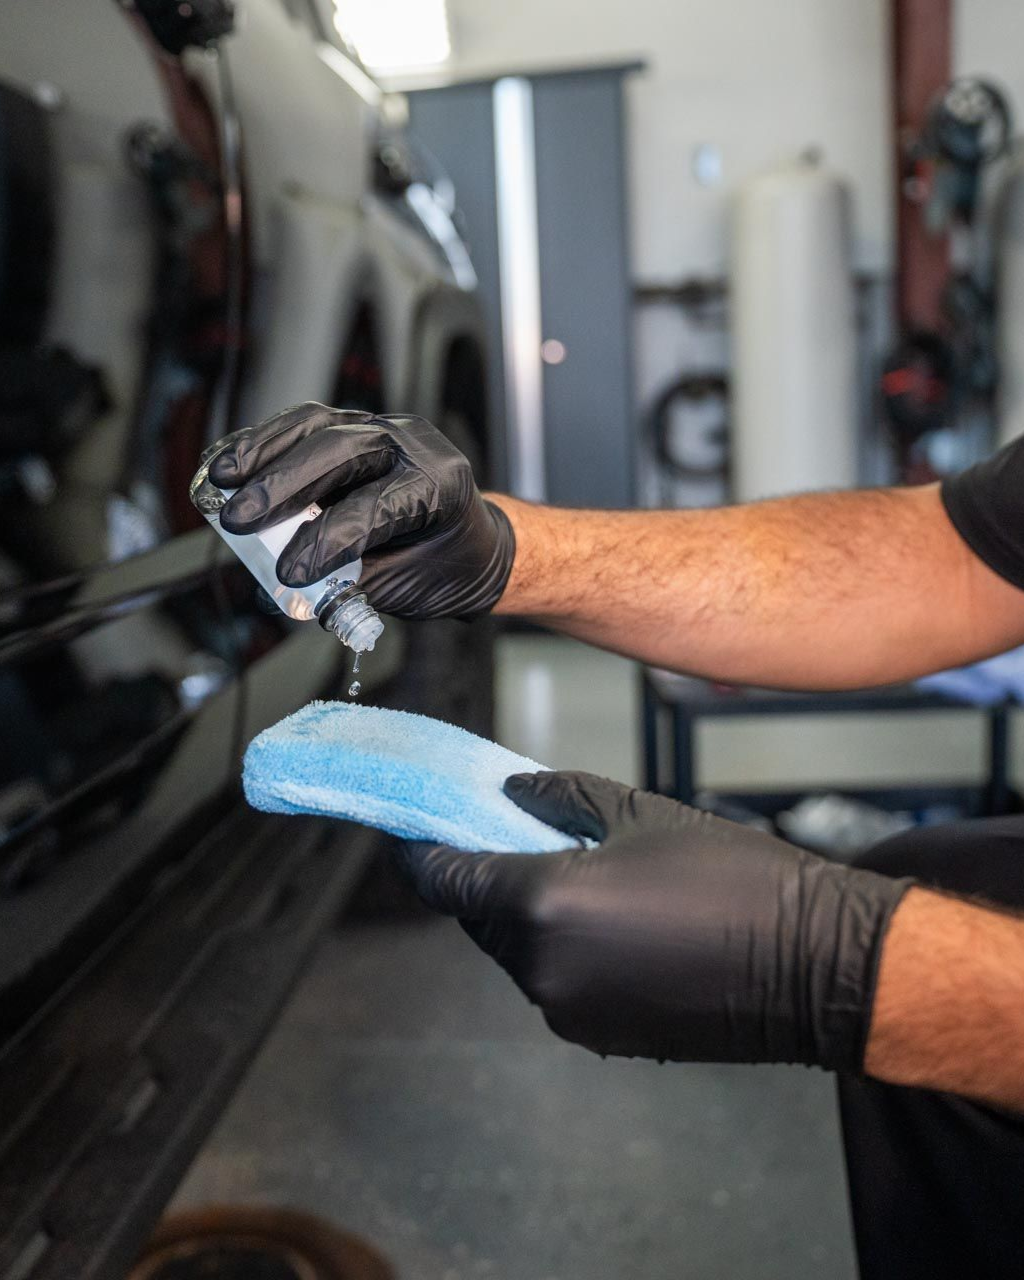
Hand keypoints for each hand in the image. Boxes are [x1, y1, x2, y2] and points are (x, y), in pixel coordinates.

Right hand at [206, 402, 514, 619]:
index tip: (289, 572)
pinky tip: (229, 463)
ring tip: (220, 482)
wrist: (470, 543)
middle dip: (283, 486)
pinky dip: (263, 444)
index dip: (328, 538)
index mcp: (440, 486)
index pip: (377, 505)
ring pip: (316, 426)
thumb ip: (346, 587)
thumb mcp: (405, 587)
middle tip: (238, 520)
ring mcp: (382, 428)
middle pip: (341, 451)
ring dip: (262, 453)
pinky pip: (304, 426)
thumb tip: (281, 592)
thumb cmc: (444, 566)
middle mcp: (413, 445)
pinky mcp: (353, 426)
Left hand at [398, 772, 912, 1069]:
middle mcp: (543, 968)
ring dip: (524, 919)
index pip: (448, 881)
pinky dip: (560, 953)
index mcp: (544, 904)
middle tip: (505, 839)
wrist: (811, 963)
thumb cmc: (732, 876)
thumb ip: (559, 798)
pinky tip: (606, 924)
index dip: (422, 855)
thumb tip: (510, 795)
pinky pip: (555, 985)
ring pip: (517, 955)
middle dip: (482, 881)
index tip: (412, 833)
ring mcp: (569, 1012)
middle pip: (479, 920)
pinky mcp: (600, 1037)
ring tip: (573, 877)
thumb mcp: (640, 812)